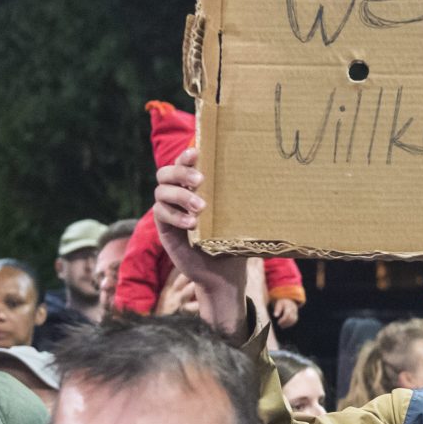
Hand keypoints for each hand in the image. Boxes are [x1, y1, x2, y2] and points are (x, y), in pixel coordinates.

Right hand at [154, 147, 247, 334]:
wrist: (224, 272)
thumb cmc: (233, 239)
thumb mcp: (238, 216)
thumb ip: (238, 197)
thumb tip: (262, 174)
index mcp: (196, 187)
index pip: (184, 163)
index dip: (186, 155)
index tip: (197, 151)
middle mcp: (179, 195)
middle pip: (165, 173)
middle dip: (180, 172)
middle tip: (201, 180)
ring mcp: (170, 211)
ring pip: (161, 191)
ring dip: (180, 195)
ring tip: (201, 207)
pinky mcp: (165, 229)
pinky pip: (161, 213)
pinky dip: (175, 215)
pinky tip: (192, 224)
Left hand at [272, 298, 299, 328]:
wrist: (288, 302)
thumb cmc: (282, 303)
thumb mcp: (278, 304)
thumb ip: (277, 309)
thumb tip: (275, 316)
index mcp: (289, 305)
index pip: (288, 314)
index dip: (283, 319)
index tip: (278, 322)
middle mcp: (294, 309)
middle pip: (291, 318)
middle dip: (285, 322)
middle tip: (279, 324)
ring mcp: (296, 313)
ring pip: (293, 320)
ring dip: (287, 324)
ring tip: (281, 326)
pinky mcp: (296, 316)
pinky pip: (294, 321)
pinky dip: (289, 324)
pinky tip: (283, 325)